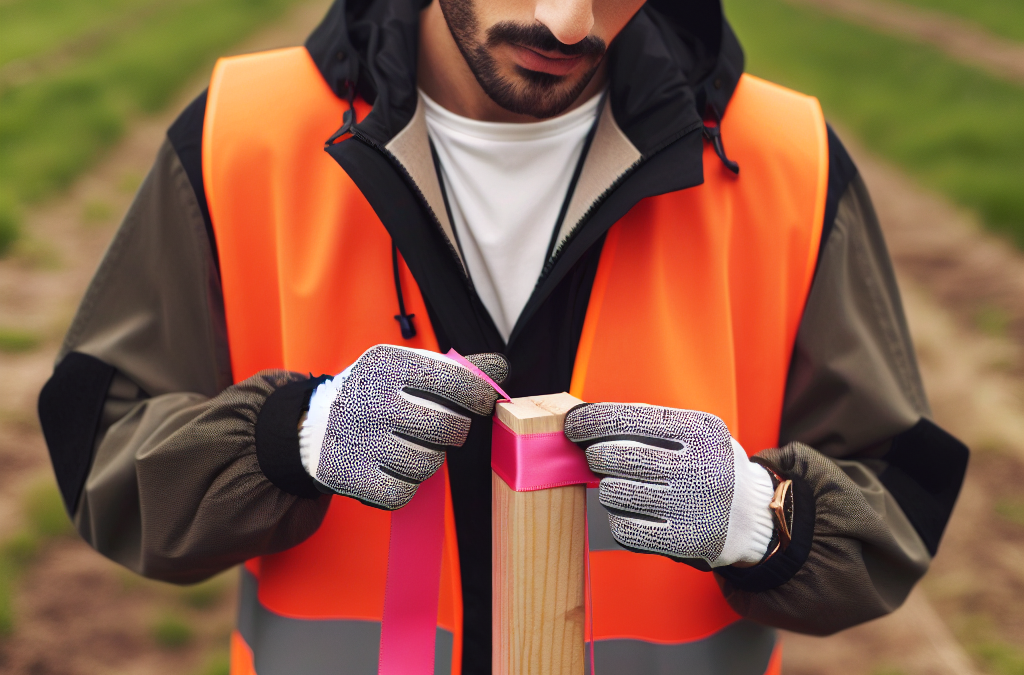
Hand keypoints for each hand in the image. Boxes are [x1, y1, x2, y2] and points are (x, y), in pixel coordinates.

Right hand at [300, 345, 506, 509]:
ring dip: (430, 461)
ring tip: (415, 448)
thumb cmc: (380, 394)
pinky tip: (394, 470)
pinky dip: (405, 487)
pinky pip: (402, 493)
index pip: (453, 380)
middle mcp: (370, 399)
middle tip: (446, 430)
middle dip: (455, 432)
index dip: (478, 395)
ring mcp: (358, 439)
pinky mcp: (348, 475)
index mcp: (388, 364)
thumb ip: (457, 369)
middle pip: (445, 428)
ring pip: (427, 465)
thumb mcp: (409, 368)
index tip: (480, 403)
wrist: (315, 425)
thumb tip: (500, 369)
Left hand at [564, 403, 774, 567]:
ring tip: (620, 487)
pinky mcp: (685, 541)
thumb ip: (651, 424)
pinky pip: (625, 529)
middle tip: (596, 458)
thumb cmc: (711, 466)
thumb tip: (589, 422)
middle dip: (597, 456)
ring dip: (607, 489)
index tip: (573, 426)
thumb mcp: (696, 433)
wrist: (755, 516)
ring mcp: (694, 506)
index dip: (592, 421)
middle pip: (620, 457)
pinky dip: (617, 519)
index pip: (631, 418)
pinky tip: (630, 513)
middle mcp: (701, 467)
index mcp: (702, 430)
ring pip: (616, 493)